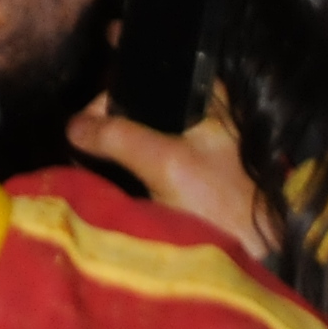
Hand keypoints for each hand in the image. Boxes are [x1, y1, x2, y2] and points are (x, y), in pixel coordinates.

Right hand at [66, 96, 272, 259]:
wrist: (254, 258)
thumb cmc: (221, 205)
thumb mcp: (167, 164)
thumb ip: (119, 137)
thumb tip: (73, 126)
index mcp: (206, 95)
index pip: (151, 70)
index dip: (118, 78)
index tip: (89, 100)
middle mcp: (199, 111)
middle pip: (137, 100)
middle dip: (106, 118)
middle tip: (82, 142)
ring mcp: (190, 144)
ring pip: (136, 130)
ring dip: (109, 144)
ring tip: (86, 160)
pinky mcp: (181, 175)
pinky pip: (139, 156)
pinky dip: (119, 163)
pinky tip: (101, 174)